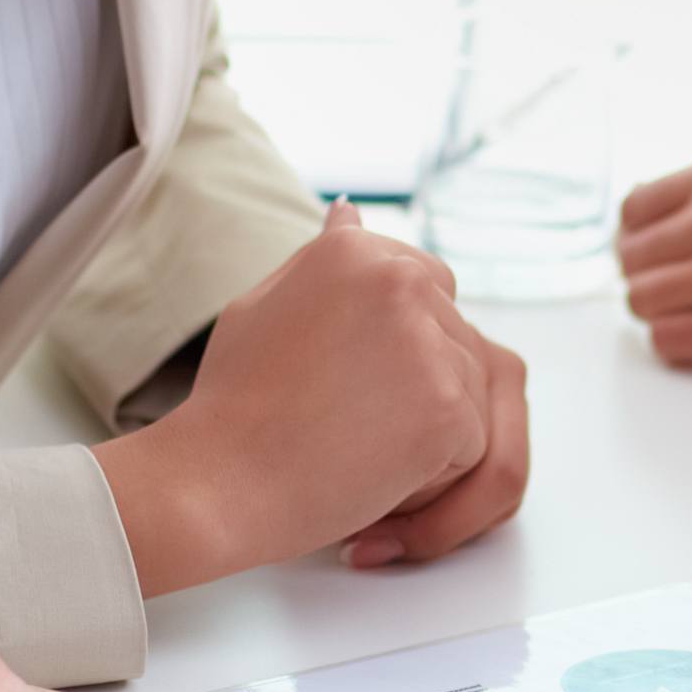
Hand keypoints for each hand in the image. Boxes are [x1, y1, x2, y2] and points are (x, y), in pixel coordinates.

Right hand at [105, 203, 528, 583]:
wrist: (220, 482)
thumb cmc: (232, 403)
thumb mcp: (262, 304)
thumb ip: (320, 260)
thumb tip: (351, 209)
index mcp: (355, 250)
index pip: (428, 281)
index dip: (398, 341)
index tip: (353, 374)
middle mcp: (400, 280)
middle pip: (456, 335)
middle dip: (420, 382)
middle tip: (345, 417)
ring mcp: (429, 342)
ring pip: (467, 389)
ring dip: (424, 428)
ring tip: (349, 441)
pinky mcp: (449, 407)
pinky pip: (471, 443)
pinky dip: (430, 471)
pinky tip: (368, 469)